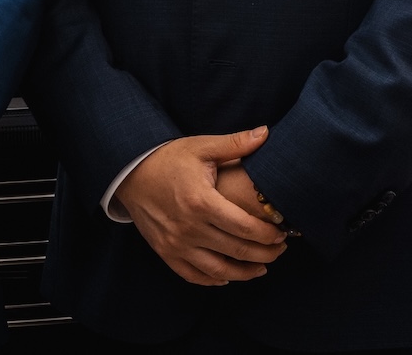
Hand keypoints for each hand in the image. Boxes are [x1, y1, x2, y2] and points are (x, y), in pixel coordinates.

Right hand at [114, 126, 287, 285]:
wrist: (130, 172)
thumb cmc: (169, 158)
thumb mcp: (201, 147)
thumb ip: (235, 144)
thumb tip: (266, 132)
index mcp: (201, 201)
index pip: (245, 227)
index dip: (269, 234)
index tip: (281, 232)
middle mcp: (188, 227)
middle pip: (237, 251)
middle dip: (266, 254)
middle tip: (280, 249)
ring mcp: (176, 243)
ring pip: (219, 270)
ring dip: (245, 273)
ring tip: (262, 266)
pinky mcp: (165, 252)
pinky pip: (194, 275)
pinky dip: (214, 280)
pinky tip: (228, 275)